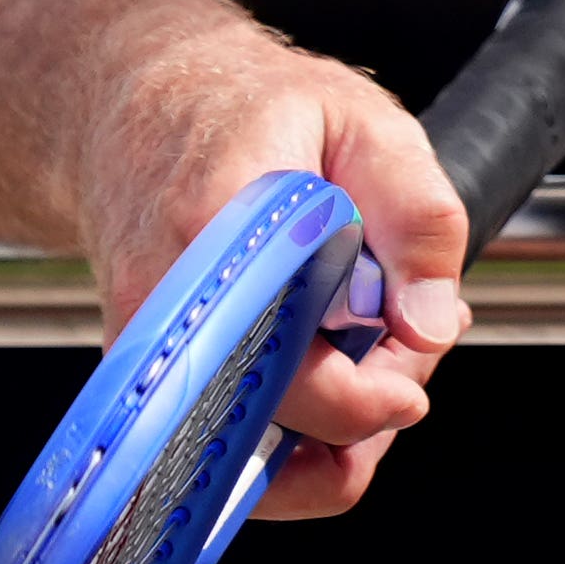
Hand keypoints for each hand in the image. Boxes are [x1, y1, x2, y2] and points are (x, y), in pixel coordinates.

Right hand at [68, 12, 468, 522]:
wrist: (132, 103)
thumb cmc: (246, 109)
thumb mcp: (367, 126)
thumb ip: (418, 219)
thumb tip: (432, 327)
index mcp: (221, 230)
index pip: (293, 364)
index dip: (369, 391)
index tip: (412, 368)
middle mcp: (169, 306)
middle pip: (281, 424)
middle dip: (368, 404)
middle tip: (399, 334)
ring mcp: (150, 353)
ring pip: (253, 460)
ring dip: (332, 433)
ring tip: (364, 353)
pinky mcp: (148, 380)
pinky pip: (227, 449)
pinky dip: (293, 432)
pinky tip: (326, 371)